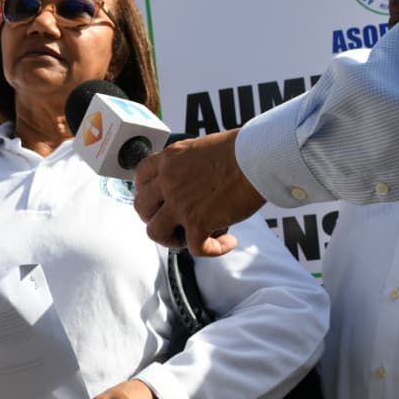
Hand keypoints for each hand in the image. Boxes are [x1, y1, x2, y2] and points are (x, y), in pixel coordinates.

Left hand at [132, 129, 263, 256]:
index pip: (141, 176)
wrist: (257, 156)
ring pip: (155, 232)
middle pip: (142, 207)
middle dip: (153, 217)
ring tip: (189, 238)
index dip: (145, 191)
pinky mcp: (198, 223)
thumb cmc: (240, 149)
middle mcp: (168, 181)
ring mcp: (180, 204)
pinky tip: (229, 242)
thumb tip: (193, 179)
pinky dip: (213, 250)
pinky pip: (195, 249)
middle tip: (172, 221)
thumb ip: (187, 164)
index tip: (157, 199)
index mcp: (168, 159)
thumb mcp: (201, 148)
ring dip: (170, 239)